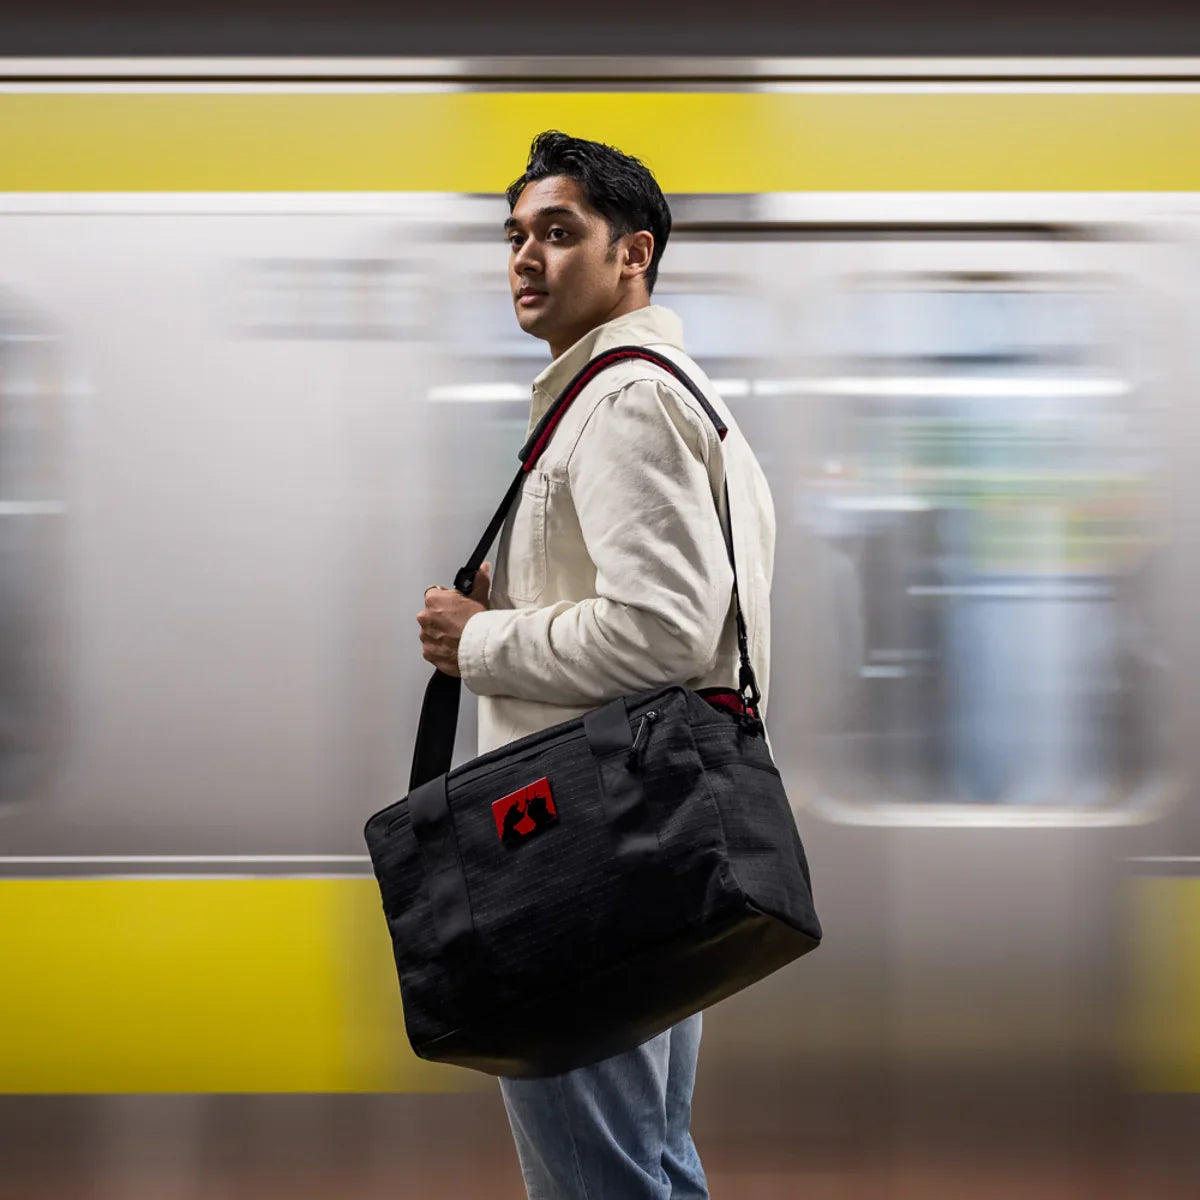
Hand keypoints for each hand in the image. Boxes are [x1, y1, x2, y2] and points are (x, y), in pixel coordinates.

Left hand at [417, 562, 491, 676]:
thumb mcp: (481, 598)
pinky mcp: (428, 652)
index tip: (456, 606)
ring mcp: (425, 636)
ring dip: (440, 633)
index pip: (435, 595)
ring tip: (458, 637)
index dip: (447, 600)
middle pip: (431, 614)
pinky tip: (453, 648)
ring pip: (431, 632)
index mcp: (434, 600)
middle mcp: (425, 617)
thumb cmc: (477, 624)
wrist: (480, 649)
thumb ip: (479, 580)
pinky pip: (431, 648)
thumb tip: (483, 569)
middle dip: (442, 617)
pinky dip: (440, 649)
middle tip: (459, 622)